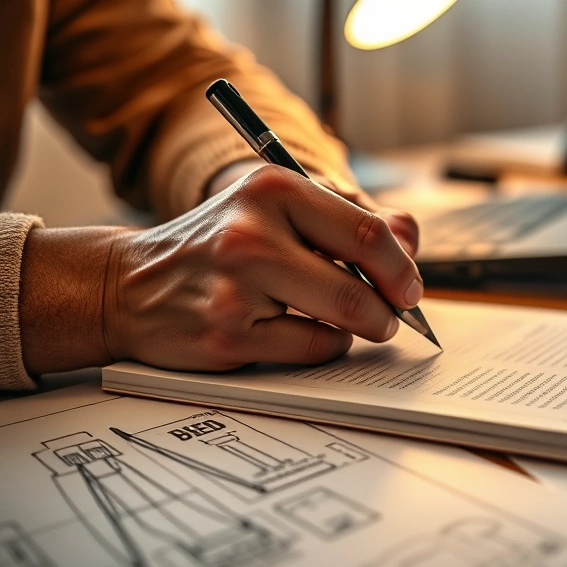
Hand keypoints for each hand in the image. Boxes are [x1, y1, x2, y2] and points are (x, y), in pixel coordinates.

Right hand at [104, 165, 423, 370]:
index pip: (369, 231)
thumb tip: (410, 241)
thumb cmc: (217, 246)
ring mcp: (237, 288)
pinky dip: (327, 346)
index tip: (410, 286)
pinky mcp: (228, 336)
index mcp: (273, 188)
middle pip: (362, 282)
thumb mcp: (273, 209)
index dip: (402, 266)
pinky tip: (306, 332)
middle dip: (392, 307)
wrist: (127, 283)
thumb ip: (345, 219)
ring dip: (364, 328)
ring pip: (343, 319)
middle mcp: (252, 233)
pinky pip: (314, 348)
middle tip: (394, 315)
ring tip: (357, 324)